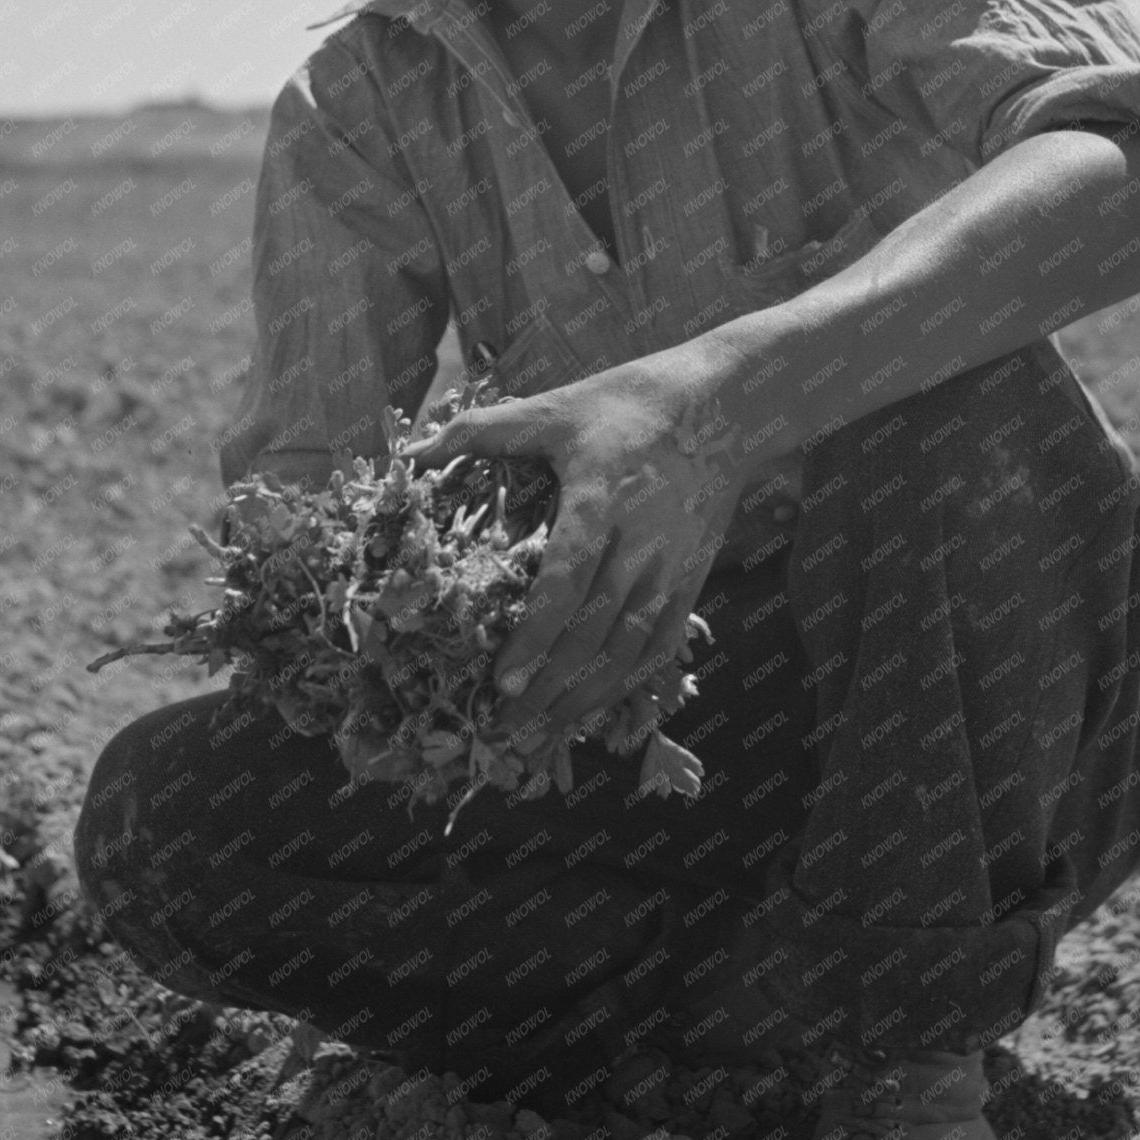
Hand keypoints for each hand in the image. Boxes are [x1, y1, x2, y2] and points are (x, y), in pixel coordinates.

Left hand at [405, 349, 750, 740]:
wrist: (724, 407)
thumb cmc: (630, 405)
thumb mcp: (555, 409)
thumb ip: (482, 432)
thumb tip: (415, 452)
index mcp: (599, 502)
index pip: (565, 585)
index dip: (533, 639)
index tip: (502, 682)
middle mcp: (638, 545)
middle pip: (592, 635)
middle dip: (548, 689)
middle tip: (504, 728)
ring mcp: (670, 568)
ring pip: (628, 651)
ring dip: (586, 698)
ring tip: (542, 734)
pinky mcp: (692, 580)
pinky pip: (661, 645)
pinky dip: (629, 682)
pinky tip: (596, 706)